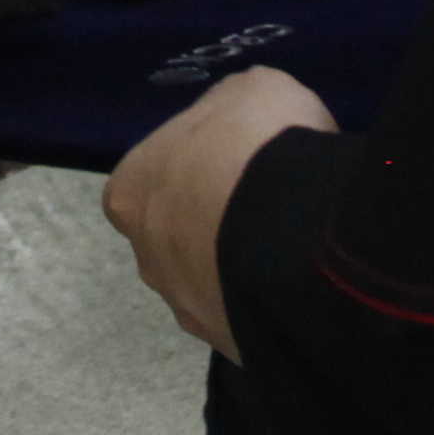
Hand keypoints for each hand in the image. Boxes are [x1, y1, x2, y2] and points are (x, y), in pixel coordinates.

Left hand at [106, 69, 336, 358]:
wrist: (290, 229)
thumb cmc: (253, 146)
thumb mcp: (252, 90)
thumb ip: (233, 109)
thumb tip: (242, 123)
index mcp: (129, 191)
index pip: (154, 178)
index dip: (199, 167)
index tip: (241, 162)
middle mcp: (145, 255)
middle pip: (179, 236)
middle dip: (218, 223)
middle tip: (270, 204)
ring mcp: (184, 306)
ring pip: (212, 281)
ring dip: (243, 266)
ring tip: (296, 244)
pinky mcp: (227, 343)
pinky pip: (248, 315)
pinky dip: (271, 299)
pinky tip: (304, 279)